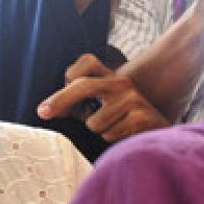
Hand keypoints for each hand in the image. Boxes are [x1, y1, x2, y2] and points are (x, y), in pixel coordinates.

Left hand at [38, 54, 170, 141]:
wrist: (160, 133)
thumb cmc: (123, 121)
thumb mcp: (102, 105)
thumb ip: (78, 103)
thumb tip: (46, 111)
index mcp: (111, 77)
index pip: (87, 63)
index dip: (68, 74)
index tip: (50, 96)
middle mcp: (122, 83)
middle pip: (84, 86)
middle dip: (60, 100)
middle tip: (43, 112)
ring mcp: (134, 99)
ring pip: (95, 122)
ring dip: (99, 131)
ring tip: (113, 129)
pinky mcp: (142, 117)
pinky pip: (110, 135)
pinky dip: (112, 140)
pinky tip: (125, 136)